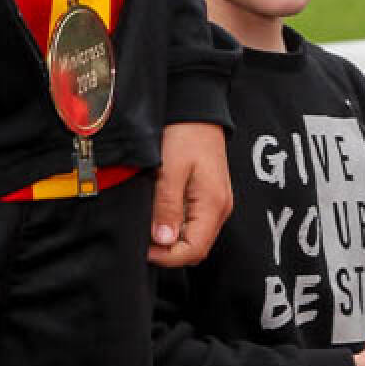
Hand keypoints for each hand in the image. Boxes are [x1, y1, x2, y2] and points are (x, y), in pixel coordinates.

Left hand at [149, 121, 232, 267]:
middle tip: (144, 236)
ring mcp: (217, 202)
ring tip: (151, 222)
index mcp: (213, 204)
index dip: (166, 256)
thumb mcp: (169, 170)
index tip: (143, 248)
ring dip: (172, 238)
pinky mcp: (211, 196)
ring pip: (195, 237)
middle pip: (196, 248)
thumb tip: (163, 240)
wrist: (197, 109)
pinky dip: (178, 225)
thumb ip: (167, 207)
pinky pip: (195, 223)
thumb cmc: (184, 134)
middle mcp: (221, 208)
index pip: (194, 250)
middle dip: (169, 250)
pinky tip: (162, 212)